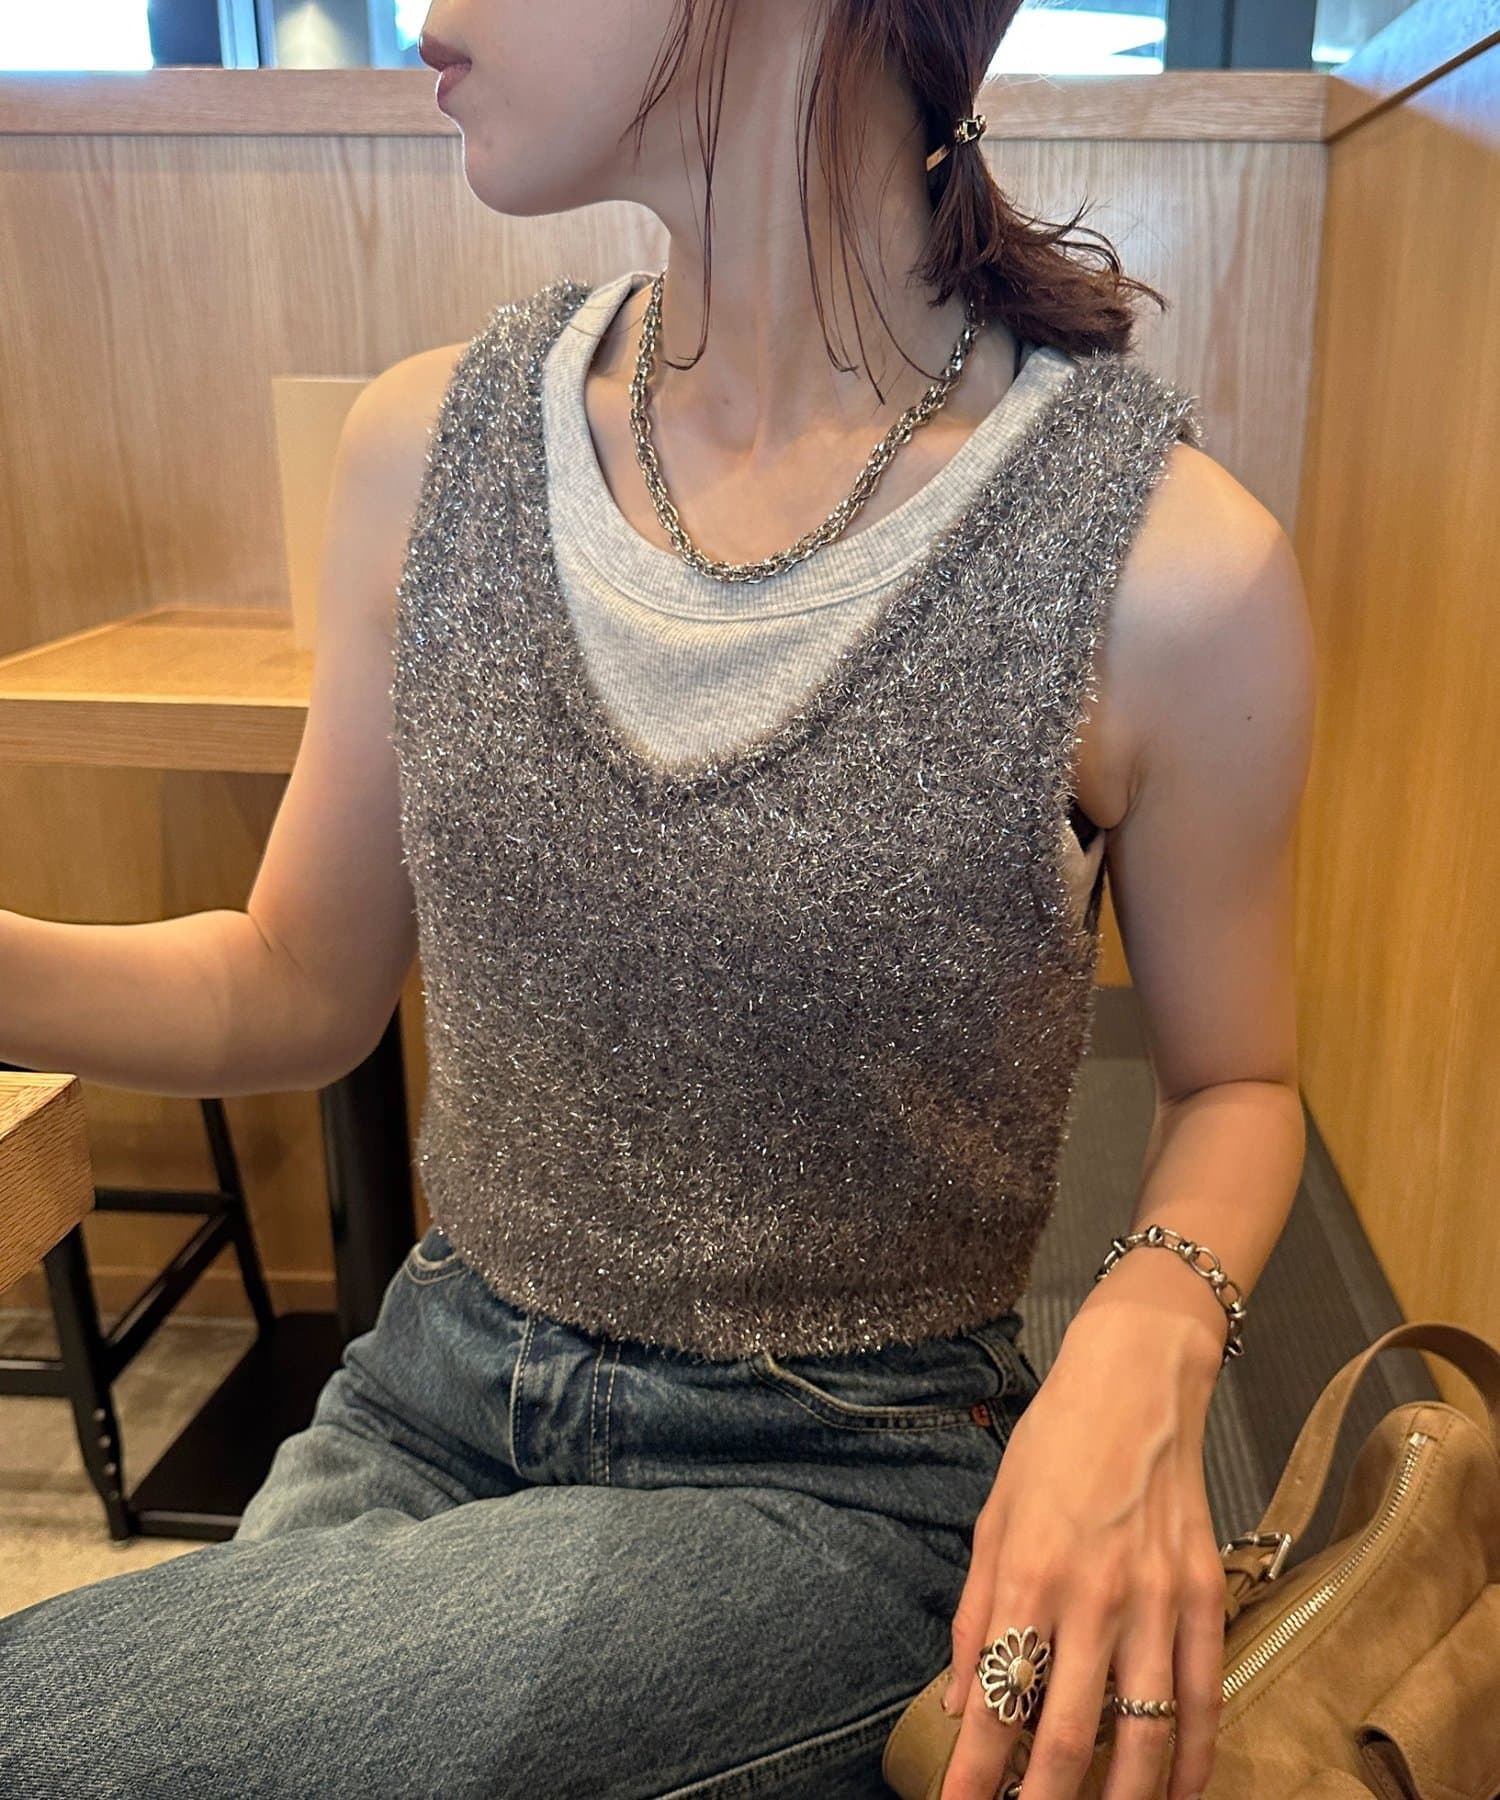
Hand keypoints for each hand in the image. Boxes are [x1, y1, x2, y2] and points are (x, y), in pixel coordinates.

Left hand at [938, 1302, 1226, 1799]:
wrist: (1135, 1382)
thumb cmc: (1054, 1444)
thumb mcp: (994, 1518)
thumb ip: (978, 1613)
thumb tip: (960, 1700)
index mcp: (1030, 1576)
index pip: (997, 1701)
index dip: (974, 1772)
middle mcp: (1094, 1598)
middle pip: (1067, 1737)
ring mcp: (1156, 1600)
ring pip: (1144, 1737)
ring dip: (1120, 1799)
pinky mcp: (1204, 1595)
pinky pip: (1203, 1698)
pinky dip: (1192, 1759)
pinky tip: (1177, 1794)